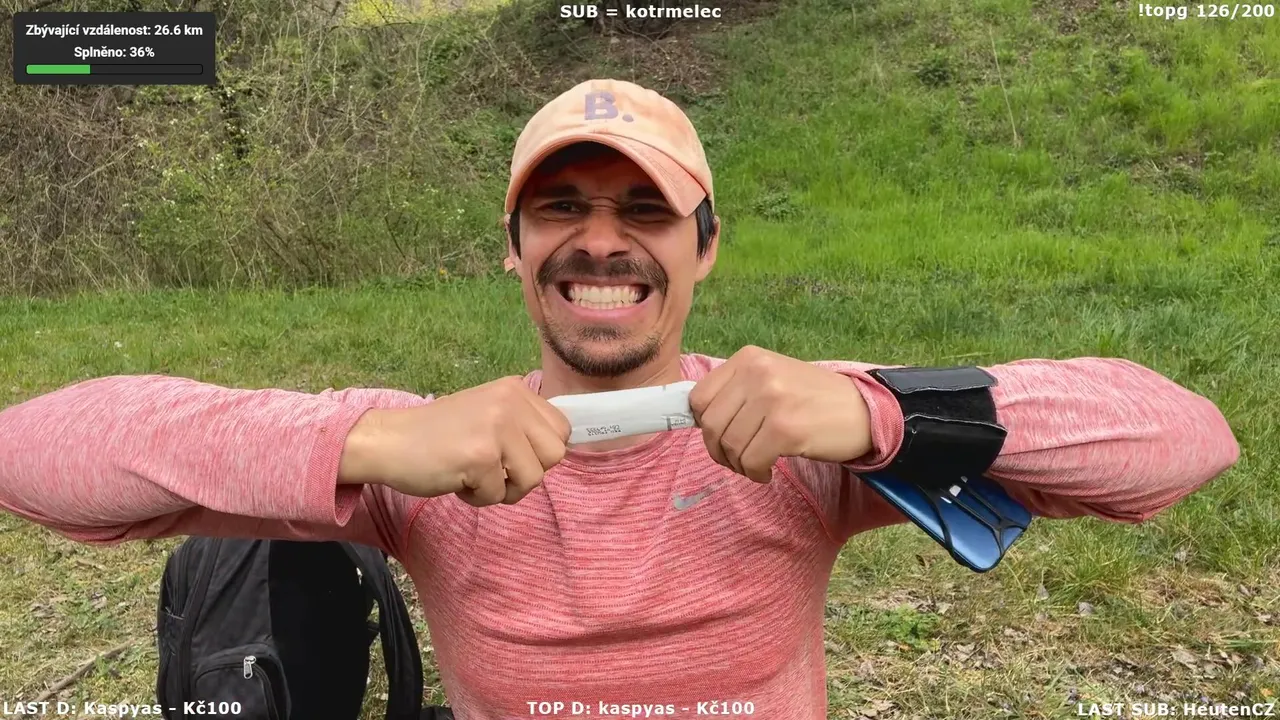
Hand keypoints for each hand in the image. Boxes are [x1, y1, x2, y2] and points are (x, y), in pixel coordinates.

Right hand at [339, 376, 570, 506]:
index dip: (541, 452)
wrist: (388, 440)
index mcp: (515, 389)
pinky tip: (456, 479)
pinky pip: (498, 494)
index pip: (562, 429)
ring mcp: (496, 427)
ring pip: (533, 479)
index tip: (514, 458)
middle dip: (527, 473)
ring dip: (503, 489)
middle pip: (556, 455)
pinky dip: (477, 497)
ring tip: (474, 475)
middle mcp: (510, 401)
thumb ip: (521, 425)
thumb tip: (561, 448)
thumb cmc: (439, 436)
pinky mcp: (480, 455)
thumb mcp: (488, 414)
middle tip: (495, 470)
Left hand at [688, 346, 873, 482]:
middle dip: (719, 450)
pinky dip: (755, 473)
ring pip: (729, 445)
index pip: (699, 397)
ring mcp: (771, 399)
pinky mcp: (785, 428)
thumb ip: (737, 391)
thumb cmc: (814, 400)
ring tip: (758, 465)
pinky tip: (768, 472)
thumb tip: (698, 417)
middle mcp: (757, 372)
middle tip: (739, 459)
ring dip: (739, 464)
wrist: (864, 411)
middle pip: (710, 424)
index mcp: (748, 358)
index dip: (703, 424)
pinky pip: (751, 461)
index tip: (720, 437)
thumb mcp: (772, 379)